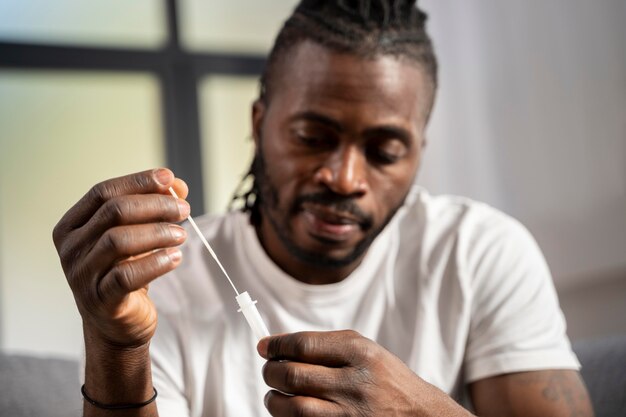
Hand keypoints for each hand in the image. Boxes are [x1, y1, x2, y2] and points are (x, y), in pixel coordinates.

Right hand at [53, 168, 188, 348]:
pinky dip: (156, 262)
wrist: (116, 322)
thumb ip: (153, 207)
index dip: (137, 181)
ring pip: (118, 241)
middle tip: (183, 209)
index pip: (102, 192)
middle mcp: (71, 248)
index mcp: (72, 226)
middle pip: (113, 212)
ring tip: (182, 234)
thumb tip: (177, 185)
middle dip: (154, 205)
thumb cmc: (123, 271)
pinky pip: (127, 275)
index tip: (168, 178)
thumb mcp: (137, 235)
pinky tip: (175, 257)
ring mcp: (82, 275)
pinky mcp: (100, 299)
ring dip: (157, 232)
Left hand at [258, 330, 471, 416]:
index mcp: (360, 353)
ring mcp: (350, 414)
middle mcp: (355, 383)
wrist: (418, 414)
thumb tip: (274, 346)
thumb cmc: (383, 377)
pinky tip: (290, 411)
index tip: (264, 346)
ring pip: (293, 407)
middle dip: (271, 371)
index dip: (277, 345)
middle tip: (269, 370)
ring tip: (274, 394)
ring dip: (274, 399)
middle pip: (293, 375)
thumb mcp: (364, 350)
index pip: (304, 345)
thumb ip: (324, 345)